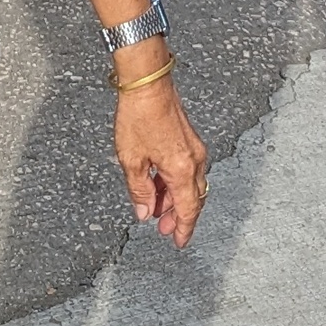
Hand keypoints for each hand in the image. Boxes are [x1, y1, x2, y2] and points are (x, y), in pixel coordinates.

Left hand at [111, 47, 208, 246]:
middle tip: (164, 229)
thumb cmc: (139, 115)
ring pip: (190, 185)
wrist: (148, 83)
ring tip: (156, 208)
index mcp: (182, 169)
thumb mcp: (131, 159)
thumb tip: (144, 212)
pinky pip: (187, 170)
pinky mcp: (189, 140)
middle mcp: (194, 161)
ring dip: (175, 199)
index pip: (188, 209)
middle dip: (178, 216)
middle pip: (192, 199)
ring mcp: (194, 149)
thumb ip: (139, 190)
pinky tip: (159, 184)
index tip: (179, 242)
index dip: (184, 229)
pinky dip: (175, 183)